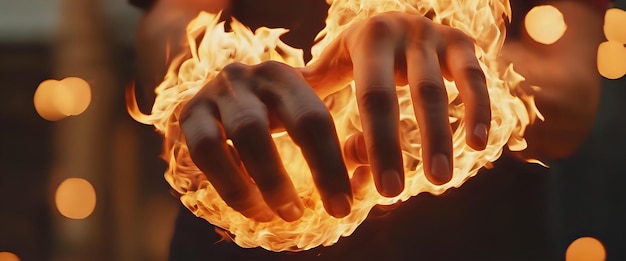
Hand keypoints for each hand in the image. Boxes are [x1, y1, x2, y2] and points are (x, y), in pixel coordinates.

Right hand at [180, 61, 351, 221]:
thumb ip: (338, 141)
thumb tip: (365, 174)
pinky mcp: (189, 113)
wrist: (213, 97)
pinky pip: (206, 152)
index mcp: (287, 76)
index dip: (332, 166)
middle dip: (315, 171)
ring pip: (247, 136)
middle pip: (295, 121)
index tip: (342, 207)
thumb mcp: (300, 115)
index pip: (318, 119)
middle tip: (320, 213)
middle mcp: (254, 76)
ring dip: (265, 184)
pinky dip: (228, 181)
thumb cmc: (269, 115)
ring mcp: (218, 91)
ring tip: (277, 215)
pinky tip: (247, 202)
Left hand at [302, 12, 490, 194]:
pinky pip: (474, 78)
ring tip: (439, 180)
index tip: (381, 189)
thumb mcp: (335, 61)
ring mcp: (432, 34)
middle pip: (398, 97)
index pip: (371, 96)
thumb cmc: (360, 52)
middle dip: (397, 147)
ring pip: (438, 91)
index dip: (377, 144)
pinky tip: (478, 145)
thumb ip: (317, 88)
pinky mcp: (460, 41)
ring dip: (440, 137)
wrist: (393, 16)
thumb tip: (290, 126)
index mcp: (366, 39)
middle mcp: (400, 31)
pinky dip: (478, 110)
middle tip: (395, 194)